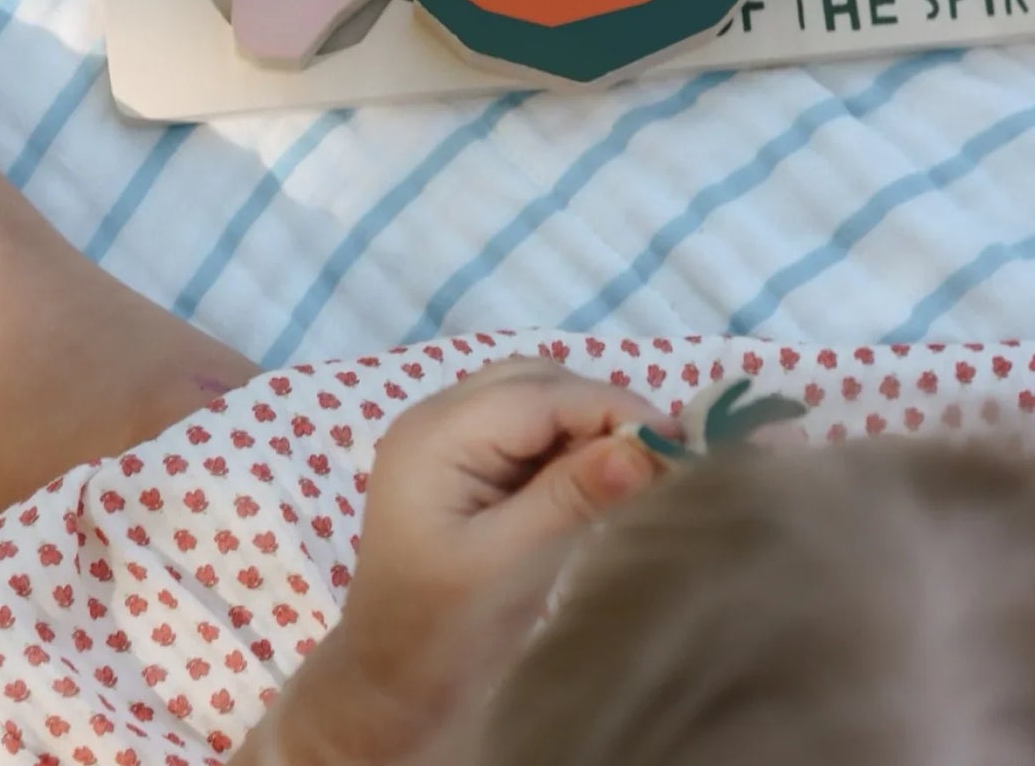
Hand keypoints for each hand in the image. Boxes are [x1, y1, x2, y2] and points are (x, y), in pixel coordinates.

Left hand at [272, 357, 670, 765]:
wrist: (388, 683)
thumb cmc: (441, 630)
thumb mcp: (508, 564)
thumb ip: (571, 497)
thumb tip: (644, 446)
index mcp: (434, 435)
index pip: (536, 394)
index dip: (609, 408)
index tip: (677, 443)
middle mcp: (434, 418)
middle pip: (533, 382)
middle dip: (599, 409)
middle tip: (662, 456)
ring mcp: (445, 438)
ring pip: (532, 398)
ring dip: (585, 423)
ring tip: (636, 466)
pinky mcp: (461, 463)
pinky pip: (523, 429)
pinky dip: (566, 443)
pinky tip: (598, 476)